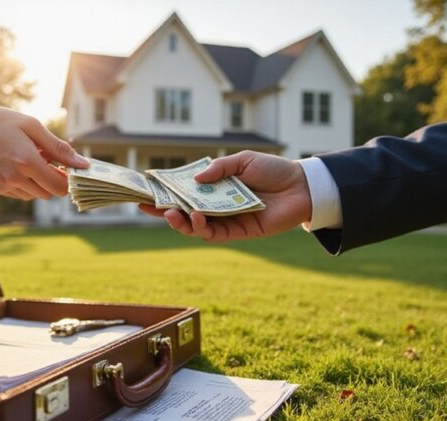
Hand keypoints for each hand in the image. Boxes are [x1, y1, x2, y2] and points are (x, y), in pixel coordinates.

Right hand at [0, 99, 88, 199]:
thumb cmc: (2, 122)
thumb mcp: (33, 127)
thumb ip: (59, 148)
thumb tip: (82, 163)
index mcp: (27, 161)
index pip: (59, 186)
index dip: (67, 179)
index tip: (66, 167)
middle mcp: (15, 178)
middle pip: (48, 193)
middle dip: (53, 180)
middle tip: (47, 160)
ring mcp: (4, 185)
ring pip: (35, 195)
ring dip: (39, 183)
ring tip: (30, 160)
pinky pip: (20, 194)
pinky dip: (25, 184)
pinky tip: (18, 166)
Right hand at [138, 151, 311, 241]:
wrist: (302, 186)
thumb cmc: (273, 170)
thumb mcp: (243, 160)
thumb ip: (219, 169)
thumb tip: (194, 180)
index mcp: (215, 188)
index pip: (184, 192)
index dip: (164, 192)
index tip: (144, 190)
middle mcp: (217, 206)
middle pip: (184, 211)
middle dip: (163, 210)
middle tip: (146, 206)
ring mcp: (227, 220)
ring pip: (196, 226)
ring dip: (181, 221)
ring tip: (171, 213)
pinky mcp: (239, 232)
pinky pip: (215, 234)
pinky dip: (203, 228)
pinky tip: (198, 217)